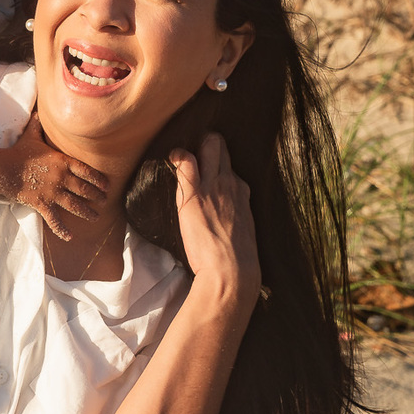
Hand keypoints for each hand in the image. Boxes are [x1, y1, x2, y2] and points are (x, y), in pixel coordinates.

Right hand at [2, 113, 109, 240]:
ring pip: (75, 205)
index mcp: (62, 161)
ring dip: (87, 212)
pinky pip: (55, 220)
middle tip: (104, 201)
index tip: (107, 185)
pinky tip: (70, 237)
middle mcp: (62, 178)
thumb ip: (37, 126)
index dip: (99, 179)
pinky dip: (63, 229)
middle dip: (97, 196)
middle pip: (85, 189)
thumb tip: (38, 112)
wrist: (4, 169)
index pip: (86, 171)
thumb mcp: (30, 136)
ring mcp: (53, 192)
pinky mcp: (43, 204)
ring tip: (95, 217)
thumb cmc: (18, 152)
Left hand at [168, 133, 260, 308]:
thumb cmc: (235, 257)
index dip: (216, 164)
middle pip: (220, 147)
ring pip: (209, 145)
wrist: (232, 270)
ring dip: (194, 145)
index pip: (229, 167)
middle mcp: (230, 183)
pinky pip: (186, 161)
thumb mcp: (240, 228)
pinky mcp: (195, 193)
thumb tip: (222, 213)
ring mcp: (214, 185)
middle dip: (207, 143)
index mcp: (242, 192)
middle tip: (192, 152)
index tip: (205, 168)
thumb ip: (232, 213)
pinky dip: (177, 155)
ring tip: (180, 155)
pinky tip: (171, 158)